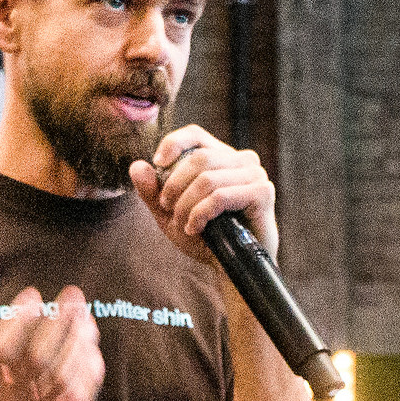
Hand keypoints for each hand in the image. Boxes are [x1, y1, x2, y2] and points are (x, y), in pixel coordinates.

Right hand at [0, 284, 103, 400]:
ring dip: (80, 347)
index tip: (34, 294)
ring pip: (63, 380)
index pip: (2, 347)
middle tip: (74, 297)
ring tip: (89, 321)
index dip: (19, 318)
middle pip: (39, 358)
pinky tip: (94, 356)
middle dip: (59, 323)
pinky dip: (89, 380)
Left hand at [129, 125, 278, 261]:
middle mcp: (242, 160)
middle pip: (199, 158)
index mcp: (221, 157)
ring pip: (208, 179)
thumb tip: (137, 166)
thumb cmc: (206, 237)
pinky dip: (201, 214)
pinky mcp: (262, 193)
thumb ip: (152, 192)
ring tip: (183, 225)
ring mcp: (255, 175)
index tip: (158, 163)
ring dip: (187, 205)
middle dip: (175, 186)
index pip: (196, 134)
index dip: (174, 143)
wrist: (230, 266)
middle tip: (167, 209)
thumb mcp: (170, 215)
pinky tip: (196, 229)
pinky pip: (221, 196)